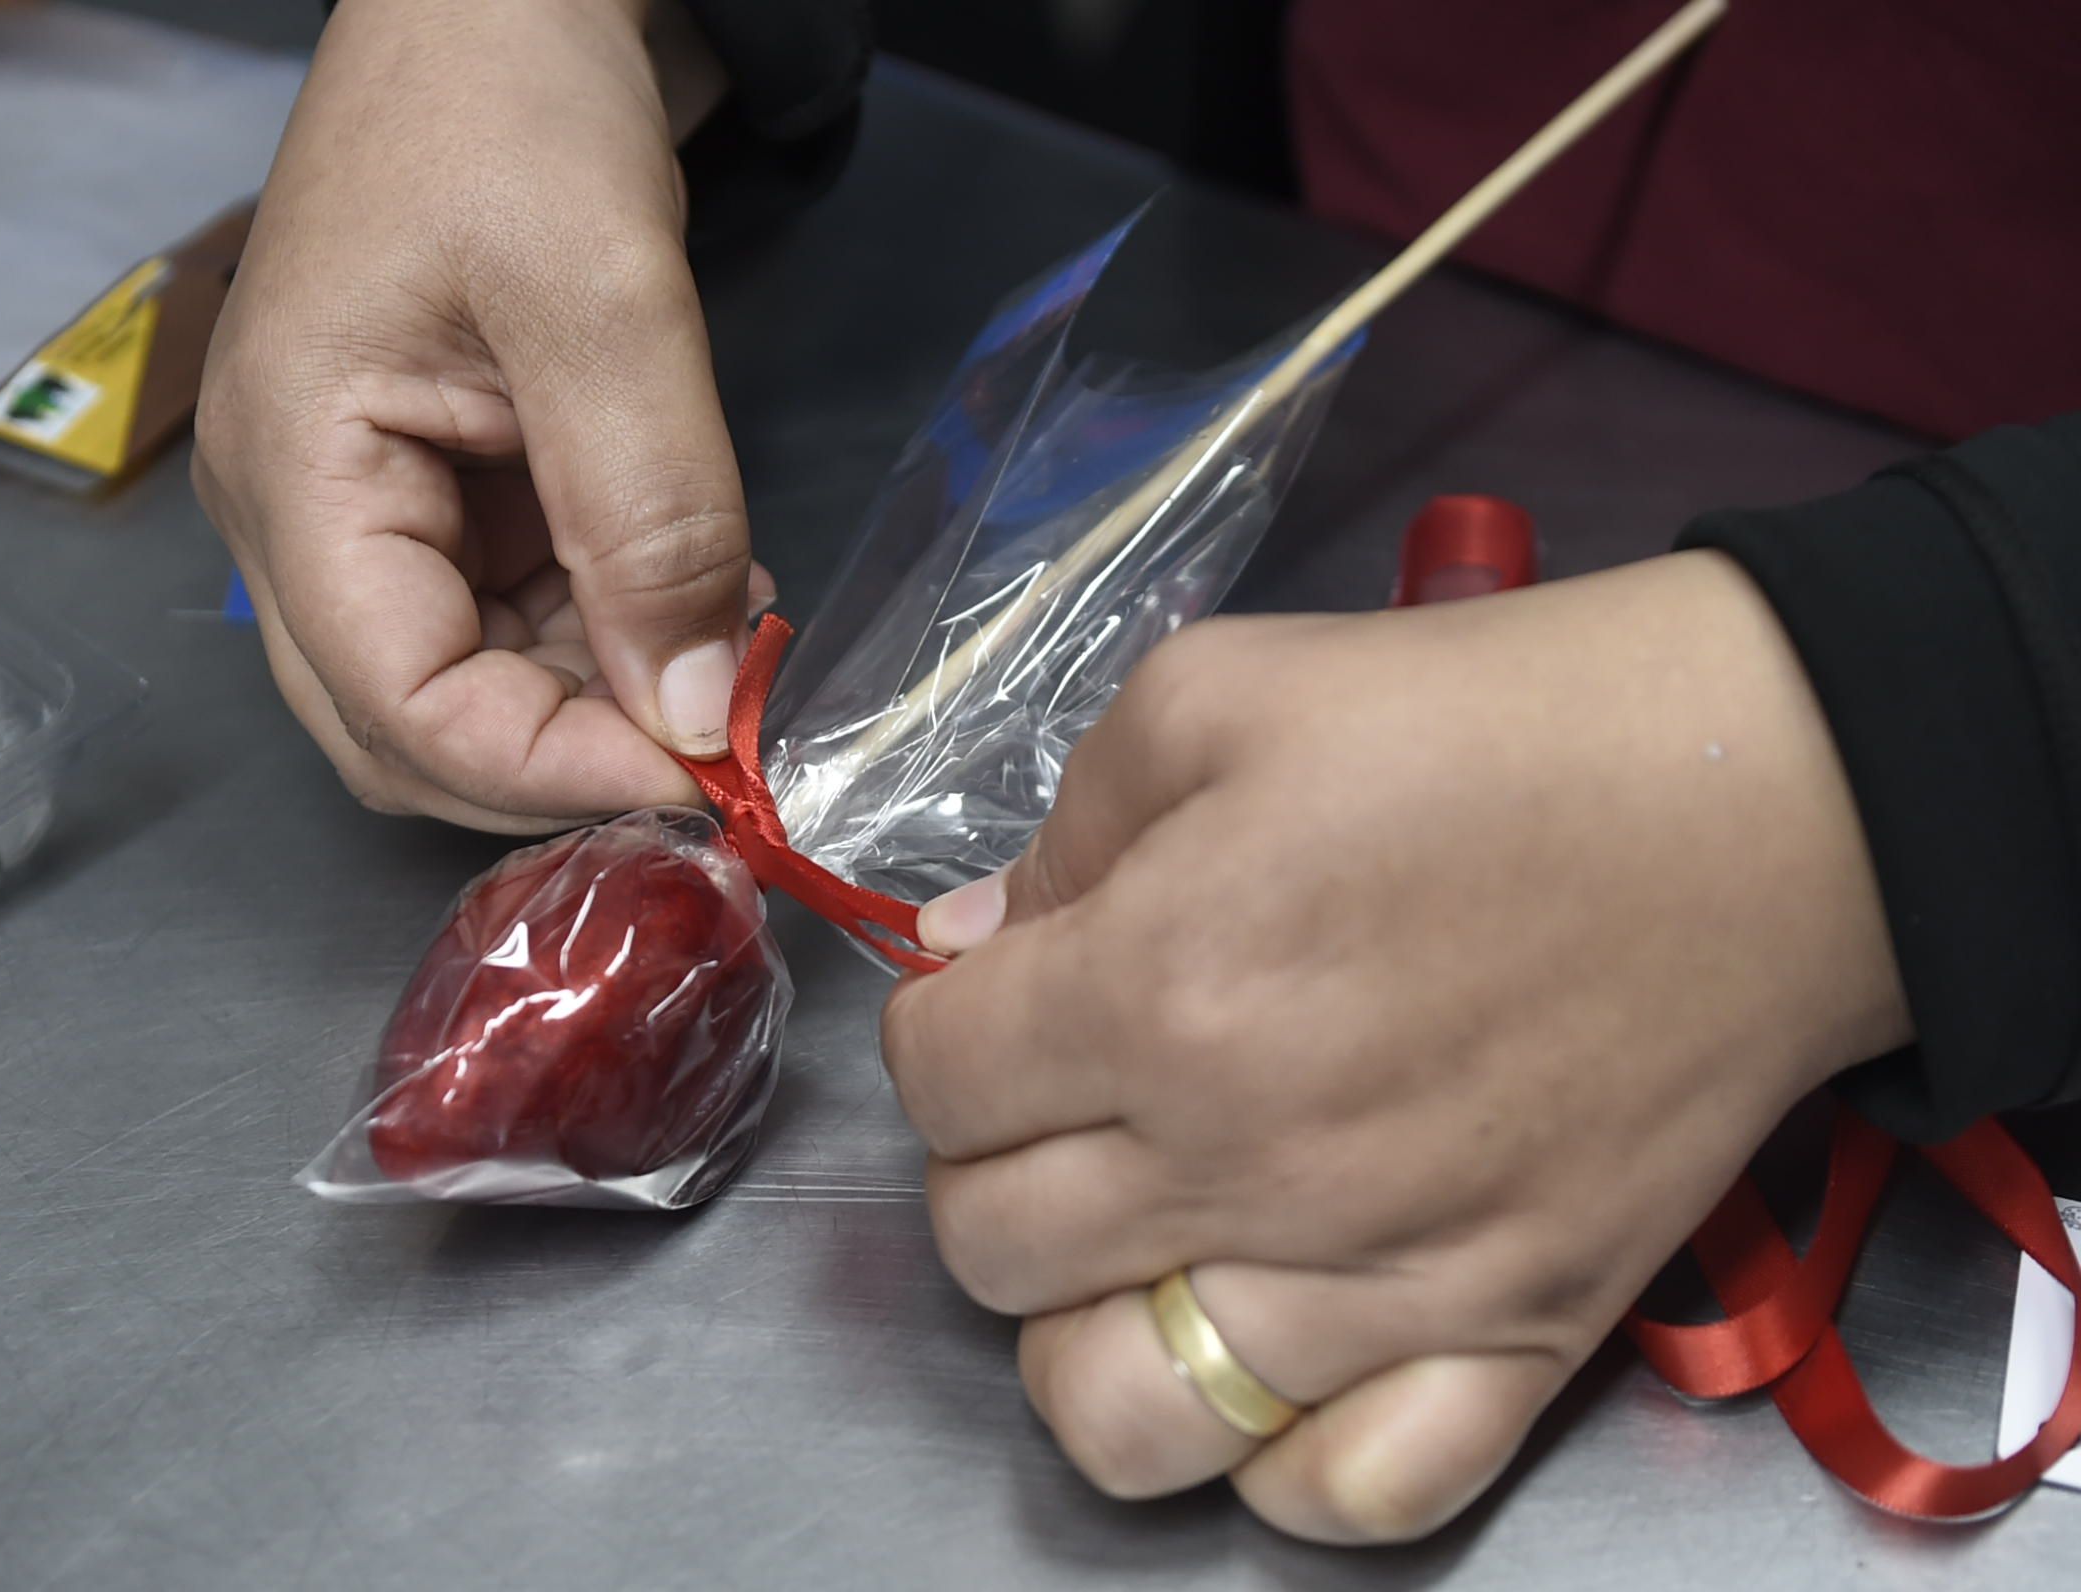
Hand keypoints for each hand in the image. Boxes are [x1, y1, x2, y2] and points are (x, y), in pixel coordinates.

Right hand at [194, 0, 758, 832]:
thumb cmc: (509, 102)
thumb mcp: (600, 300)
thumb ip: (649, 514)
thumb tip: (695, 712)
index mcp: (295, 476)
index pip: (402, 710)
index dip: (554, 770)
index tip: (706, 773)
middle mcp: (303, 518)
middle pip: (415, 732)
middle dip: (571, 756)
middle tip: (720, 741)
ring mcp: (364, 508)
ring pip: (475, 690)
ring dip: (603, 700)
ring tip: (725, 641)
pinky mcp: (434, 492)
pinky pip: (513, 620)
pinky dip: (610, 635)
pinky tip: (697, 595)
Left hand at [882, 551, 1912, 1540]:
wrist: (1765, 797)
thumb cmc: (1489, 722)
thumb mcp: (1224, 691)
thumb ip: (1062, 828)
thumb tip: (963, 947)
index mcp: (1159, 990)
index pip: (933, 1082)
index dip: (941, 1029)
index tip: (1000, 999)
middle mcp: (1248, 1164)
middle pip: (987, 1252)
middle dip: (986, 1167)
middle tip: (1063, 1100)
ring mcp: (1382, 1281)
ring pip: (1122, 1418)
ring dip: (1083, 1338)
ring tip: (1133, 1251)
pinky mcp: (1516, 1343)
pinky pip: (1346, 1498)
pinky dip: (1278, 1457)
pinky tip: (1274, 1352)